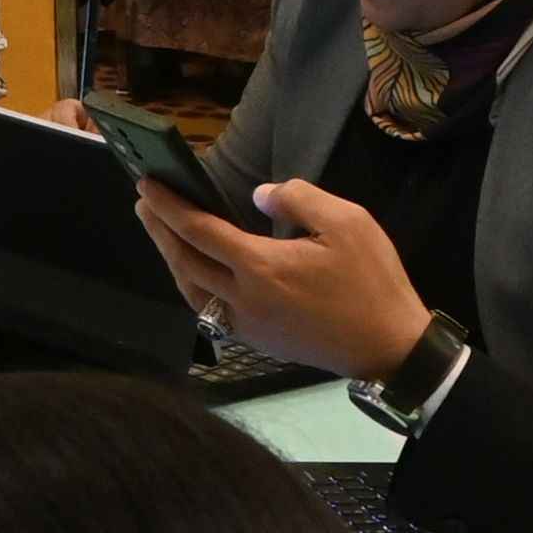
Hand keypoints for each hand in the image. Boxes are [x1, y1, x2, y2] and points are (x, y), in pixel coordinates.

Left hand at [132, 174, 433, 380]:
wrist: (390, 348)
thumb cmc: (372, 282)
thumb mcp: (348, 223)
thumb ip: (298, 198)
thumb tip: (258, 195)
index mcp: (261, 266)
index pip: (198, 231)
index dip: (169, 206)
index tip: (145, 185)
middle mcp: (243, 299)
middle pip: (184, 261)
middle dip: (159, 230)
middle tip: (143, 203)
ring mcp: (248, 325)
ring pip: (191, 291)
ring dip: (172, 260)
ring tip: (163, 233)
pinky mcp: (259, 341)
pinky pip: (209, 310)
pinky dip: (193, 285)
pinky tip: (197, 271)